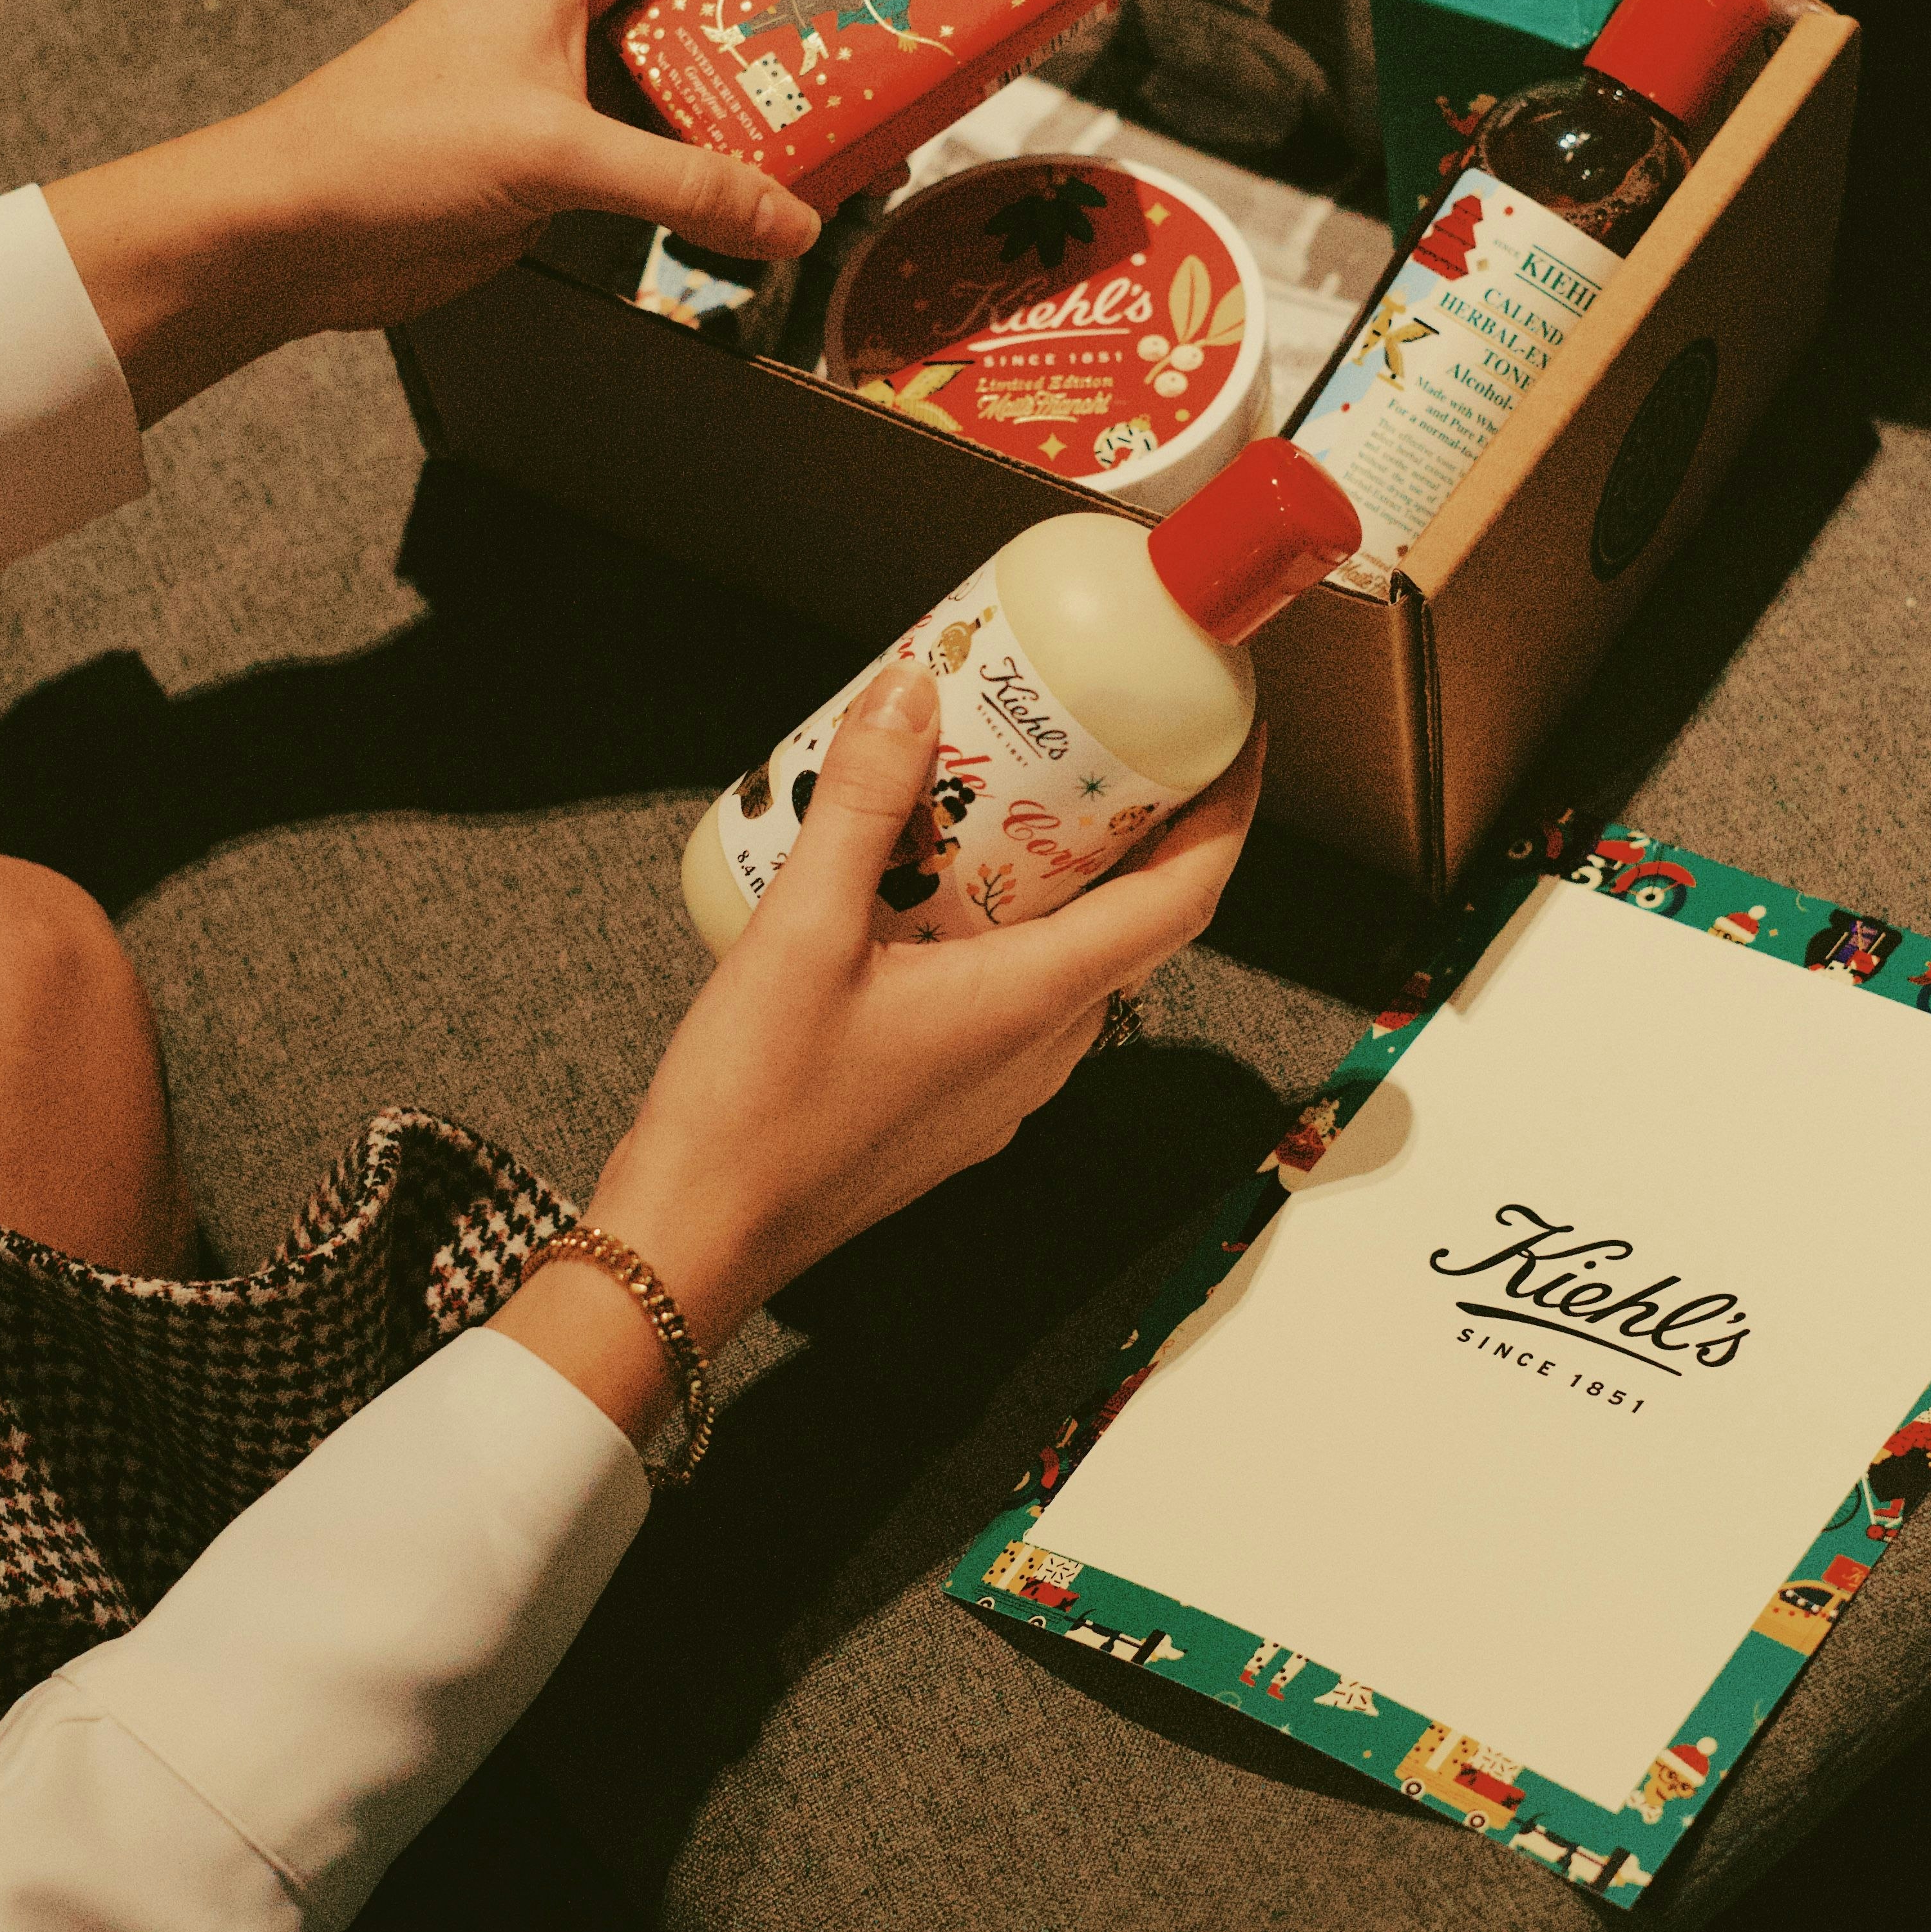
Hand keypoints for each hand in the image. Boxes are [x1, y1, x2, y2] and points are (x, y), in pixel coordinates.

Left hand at [45, 0, 922, 424]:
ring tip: (877, 88)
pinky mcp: (573, 149)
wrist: (295, 228)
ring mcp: (581, 73)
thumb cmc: (381, 149)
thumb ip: (681, 185)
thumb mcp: (547, 153)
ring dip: (787, 73)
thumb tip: (790, 217)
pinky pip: (683, 137)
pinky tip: (789, 184)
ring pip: (714, 55)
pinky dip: (737, 156)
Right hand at [553, 671, 1261, 1408]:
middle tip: (1107, 740)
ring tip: (1013, 799)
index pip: (1184, 898)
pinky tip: (929, 894)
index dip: (1228, 814)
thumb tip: (912, 692)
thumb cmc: (752, 1104)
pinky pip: (1015, 1004)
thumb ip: (859, 805)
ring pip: (1072, 966)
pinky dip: (1007, 932)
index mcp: (1031, 1004)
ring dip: (1067, 883)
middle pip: (1135, 925)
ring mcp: (999, 1092)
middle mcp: (1039, 1054)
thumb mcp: (799, 928)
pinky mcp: (953, 1109)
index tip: (1234, 737)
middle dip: (1141, 829)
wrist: (696, 1239)